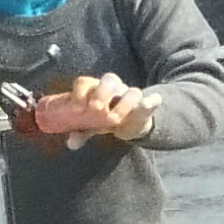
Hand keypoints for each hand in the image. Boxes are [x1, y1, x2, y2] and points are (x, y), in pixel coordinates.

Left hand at [32, 74, 149, 146]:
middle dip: (102, 92)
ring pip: (133, 92)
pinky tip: (152, 102)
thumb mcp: (91, 127)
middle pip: (110, 80)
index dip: (80, 93)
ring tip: (117, 117)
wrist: (129, 123)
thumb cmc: (104, 120)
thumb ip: (82, 133)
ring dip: (127, 101)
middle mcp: (114, 88)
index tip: (76, 109)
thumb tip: (71, 144)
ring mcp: (131, 96)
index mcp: (96, 90)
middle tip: (96, 108)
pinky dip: (152, 102)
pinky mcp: (146, 106)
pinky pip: (152, 101)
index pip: (85, 82)